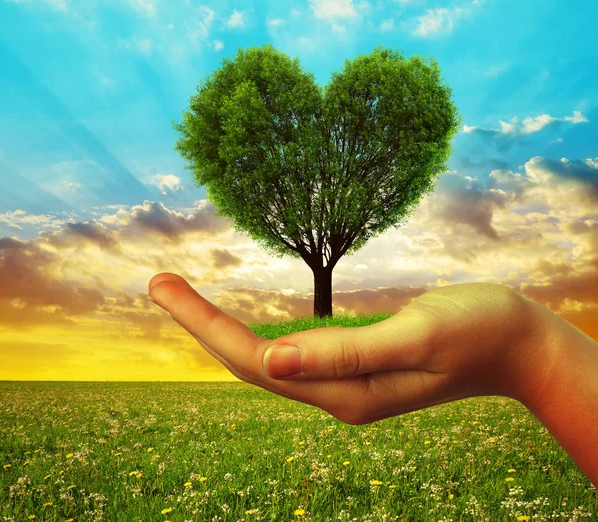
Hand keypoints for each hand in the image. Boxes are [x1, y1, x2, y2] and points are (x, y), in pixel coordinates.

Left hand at [148, 273, 557, 424]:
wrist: (519, 344)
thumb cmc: (478, 330)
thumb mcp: (416, 335)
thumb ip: (345, 352)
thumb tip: (270, 359)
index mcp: (346, 392)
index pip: (256, 362)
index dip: (205, 324)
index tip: (164, 286)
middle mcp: (336, 395)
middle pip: (250, 363)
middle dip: (200, 323)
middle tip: (159, 282)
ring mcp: (344, 384)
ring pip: (265, 360)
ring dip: (221, 328)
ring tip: (181, 295)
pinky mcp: (354, 366)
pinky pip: (290, 353)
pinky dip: (255, 332)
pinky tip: (237, 319)